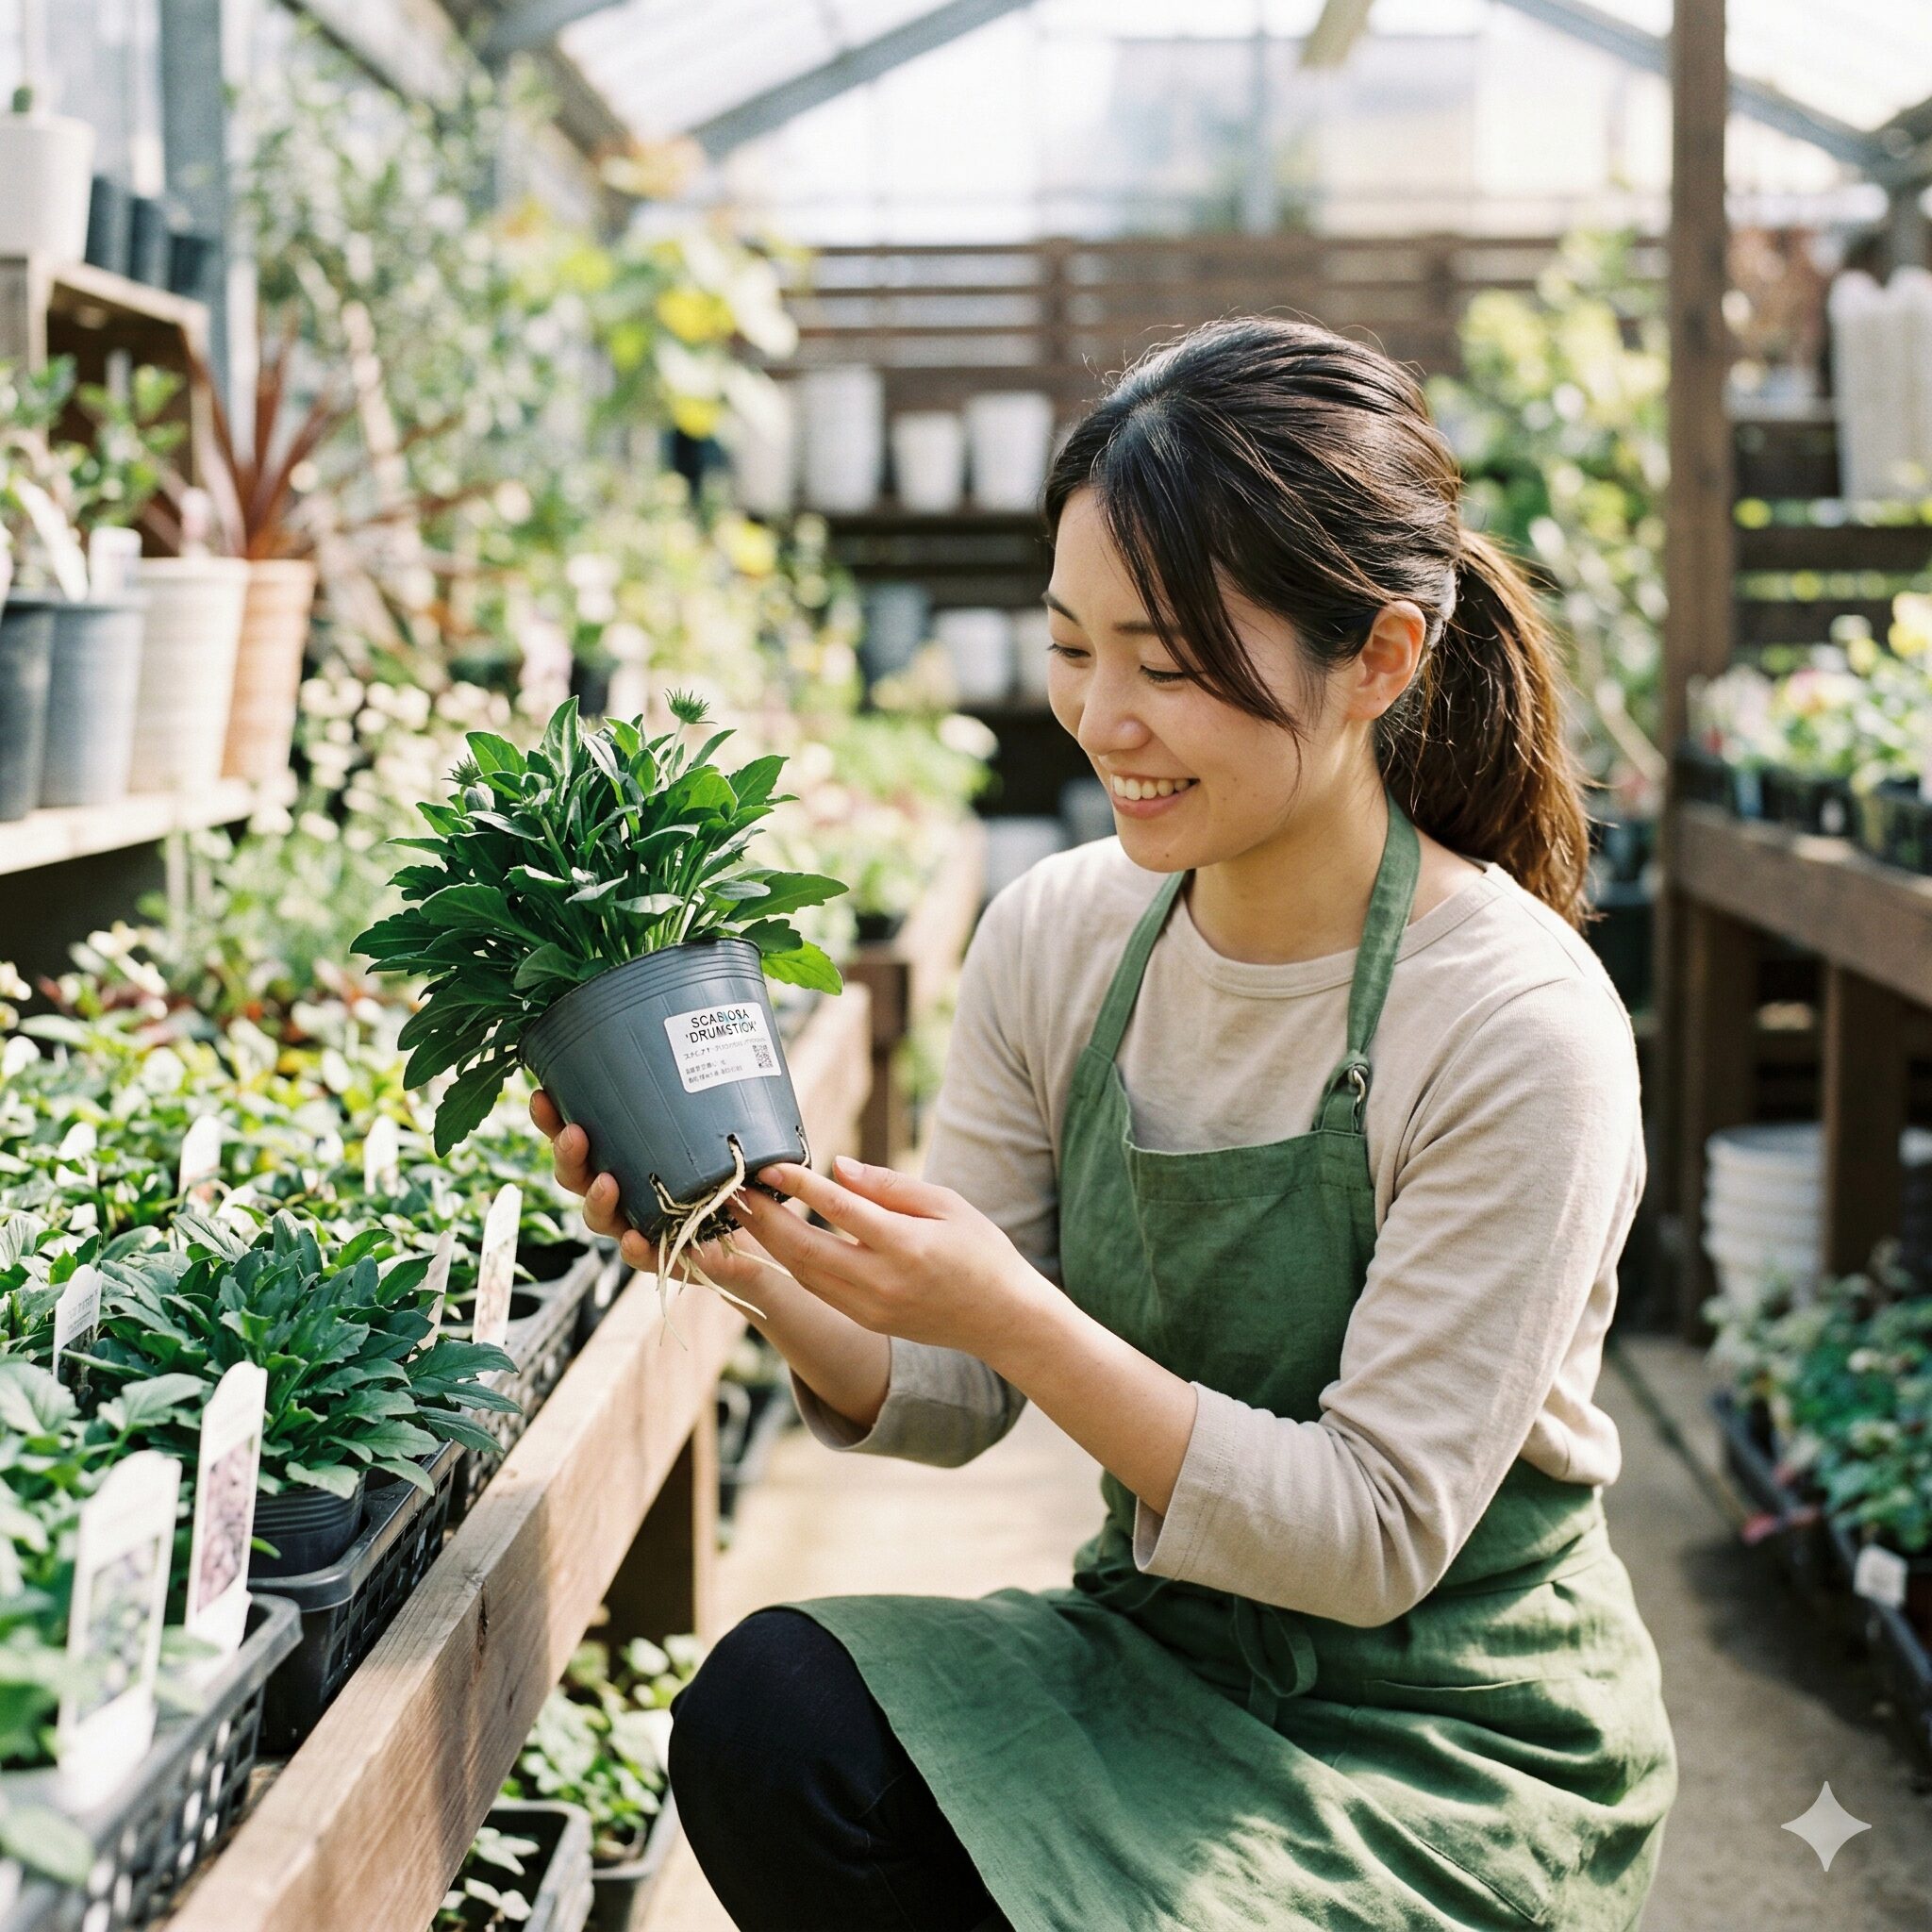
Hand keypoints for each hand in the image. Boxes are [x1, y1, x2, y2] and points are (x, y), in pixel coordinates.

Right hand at [528, 1089, 789, 1306]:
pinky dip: (636, 1249)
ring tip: (607, 1183)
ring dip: (596, 1199)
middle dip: (567, 1154)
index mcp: (620, 1151)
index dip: (551, 1119)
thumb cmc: (731, 1158)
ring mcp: (636, 1222)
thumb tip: (706, 1030)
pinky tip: (636, 1238)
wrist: (759, 1218)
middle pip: (575, 1174)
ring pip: (598, 1216)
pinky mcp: (664, 1252)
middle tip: (575, 1133)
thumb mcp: (719, 1117)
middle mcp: (619, 1186)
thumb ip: (708, 1086)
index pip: (575, 1133)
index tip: (540, 1094)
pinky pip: (642, 1256)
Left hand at [726, 1156, 1055, 1361]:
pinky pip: (817, 1290)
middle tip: (732, 1190)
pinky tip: (773, 1241)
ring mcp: (870, 1307)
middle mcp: (882, 1282)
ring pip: (802, 1274)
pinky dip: (790, 1264)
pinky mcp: (866, 1320)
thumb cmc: (980, 1251)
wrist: (1001, 1318)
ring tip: (741, 1212)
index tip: (769, 1166)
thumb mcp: (946, 1204)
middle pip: (805, 1249)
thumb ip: (889, 1186)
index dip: (800, 1186)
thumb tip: (839, 1166)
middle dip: (763, 1220)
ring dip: (767, 1243)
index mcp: (907, 1247)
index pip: (840, 1211)